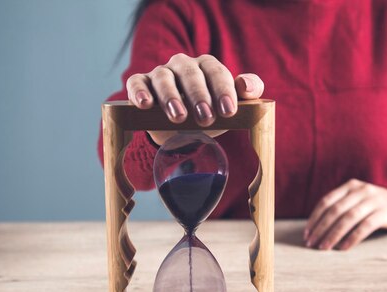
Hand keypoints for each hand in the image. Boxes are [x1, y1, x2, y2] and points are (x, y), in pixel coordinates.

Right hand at [125, 53, 264, 144]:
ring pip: (163, 77)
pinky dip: (139, 92)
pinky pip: (137, 83)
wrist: (183, 130)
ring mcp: (160, 74)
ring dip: (171, 96)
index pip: (216, 72)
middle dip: (198, 96)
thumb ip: (249, 91)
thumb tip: (247, 87)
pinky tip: (145, 104)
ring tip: (179, 117)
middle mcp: (183, 65)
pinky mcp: (141, 85)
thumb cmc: (210, 112)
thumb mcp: (230, 105)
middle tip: (206, 117)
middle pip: (190, 73)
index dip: (223, 90)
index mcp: (207, 66)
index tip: (228, 111)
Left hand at [304, 179, 386, 250]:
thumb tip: (314, 230)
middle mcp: (361, 190)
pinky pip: (366, 226)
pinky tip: (344, 248)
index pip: (326, 201)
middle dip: (321, 228)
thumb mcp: (355, 200)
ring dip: (334, 234)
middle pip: (336, 210)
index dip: (315, 218)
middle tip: (312, 244)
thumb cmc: (370, 206)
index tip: (307, 234)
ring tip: (325, 247)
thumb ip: (339, 208)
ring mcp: (374, 200)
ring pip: (349, 218)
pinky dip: (353, 237)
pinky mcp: (386, 212)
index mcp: (350, 186)